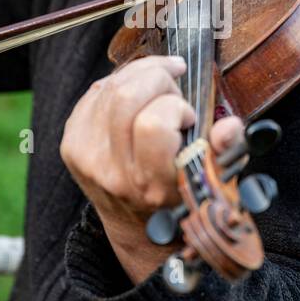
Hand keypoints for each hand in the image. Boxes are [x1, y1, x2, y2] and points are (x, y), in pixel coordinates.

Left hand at [60, 54, 244, 283]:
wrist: (136, 225)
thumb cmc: (178, 193)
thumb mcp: (211, 178)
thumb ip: (224, 150)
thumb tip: (229, 126)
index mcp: (150, 185)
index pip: (154, 125)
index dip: (176, 107)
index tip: (188, 116)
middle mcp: (112, 172)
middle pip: (126, 96)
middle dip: (159, 79)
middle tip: (174, 93)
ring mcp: (85, 156)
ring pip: (110, 87)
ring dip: (141, 75)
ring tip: (161, 88)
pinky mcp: (70, 142)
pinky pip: (96, 91)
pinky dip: (121, 82)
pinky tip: (138, 94)